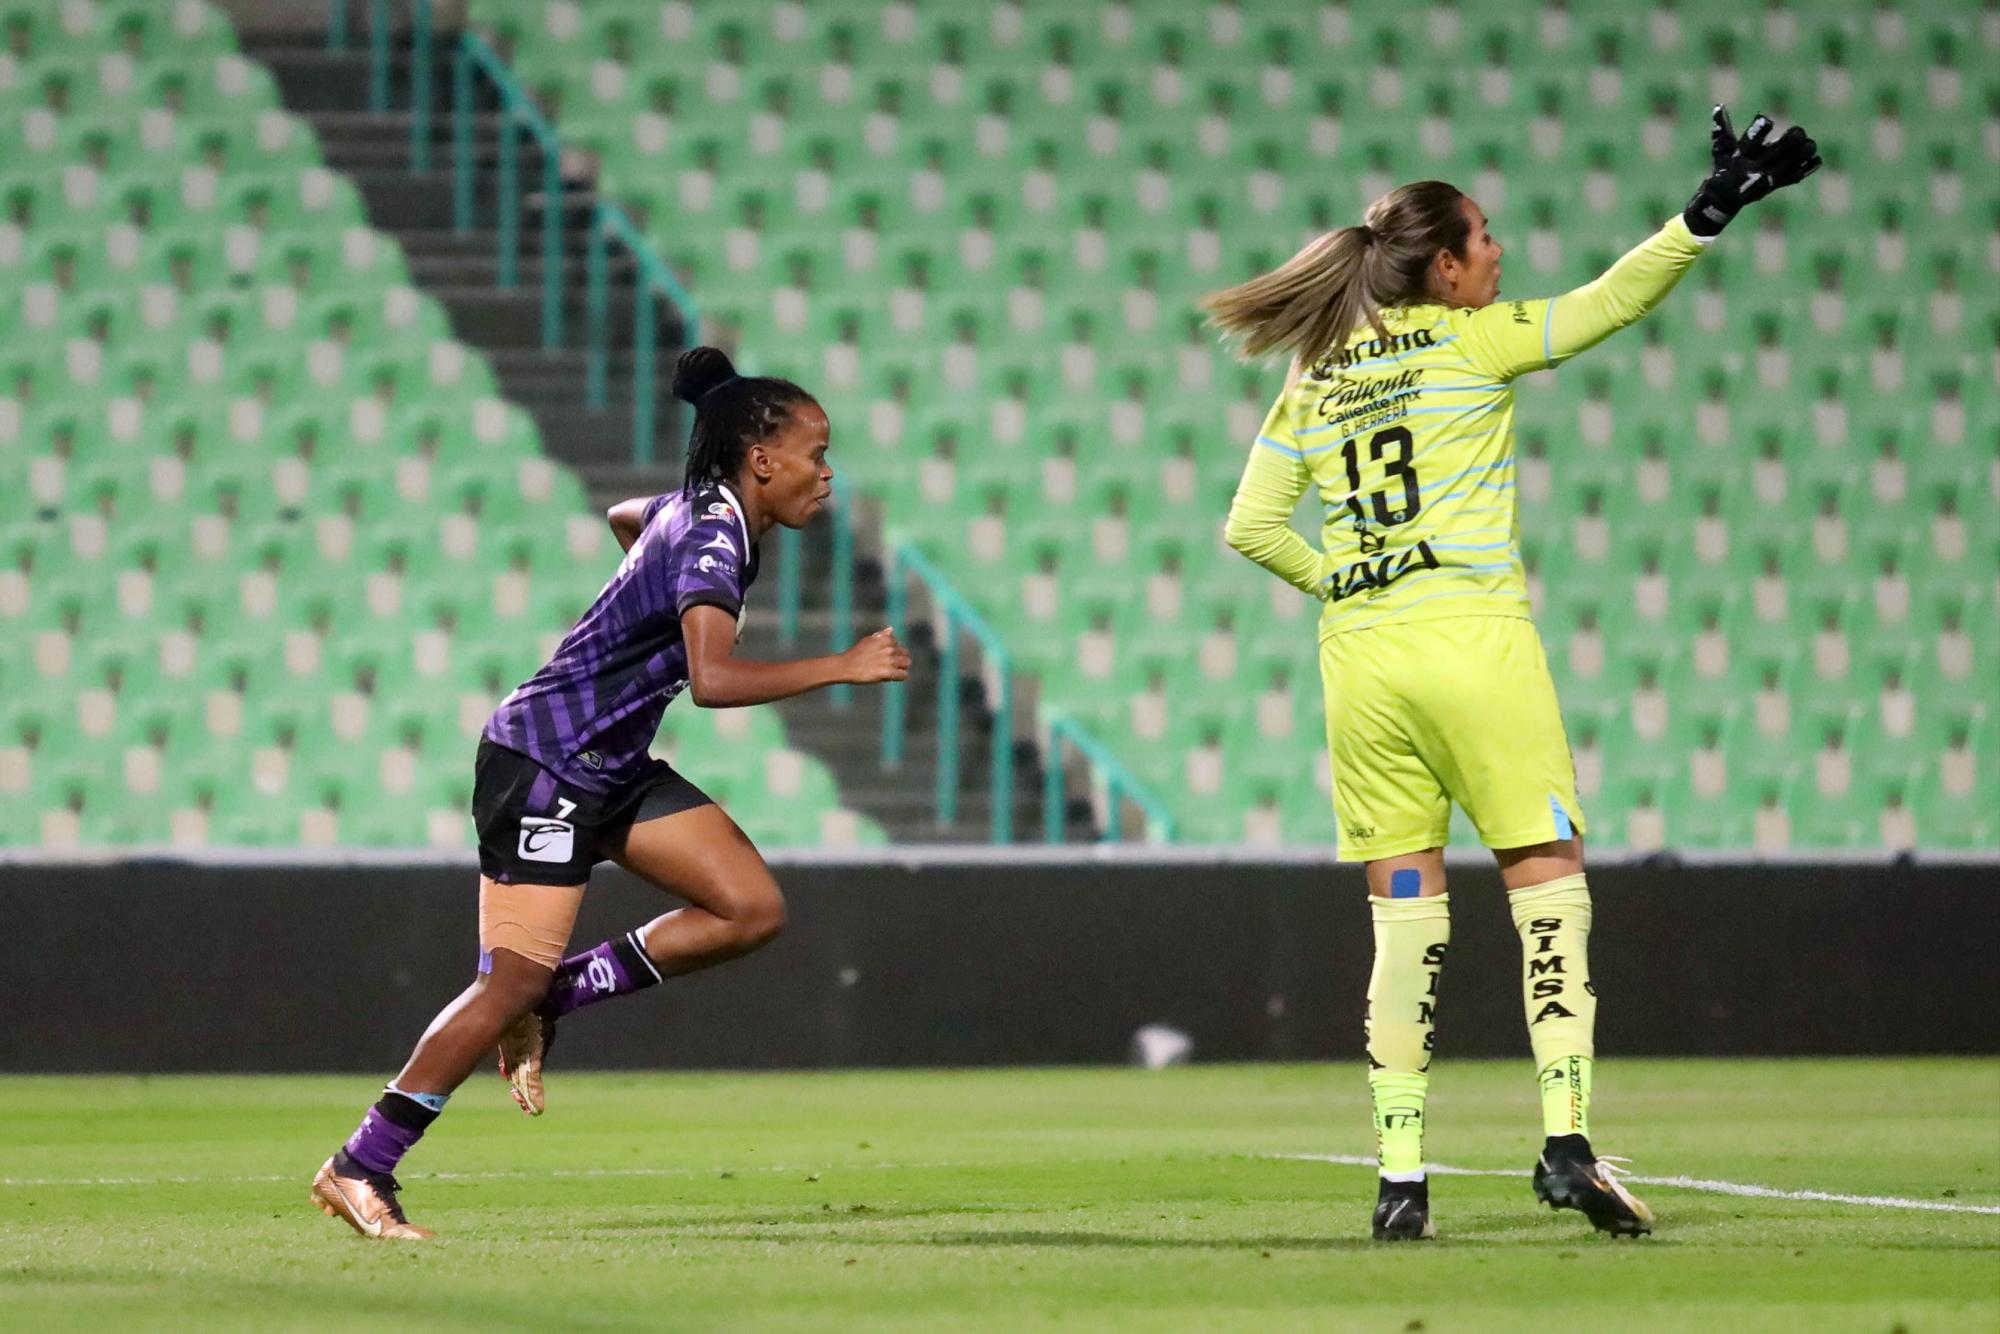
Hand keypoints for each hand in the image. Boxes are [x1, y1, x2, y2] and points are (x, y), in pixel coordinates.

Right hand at [840, 627, 909, 684]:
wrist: (846, 667)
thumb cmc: (856, 654)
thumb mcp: (868, 640)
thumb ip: (881, 635)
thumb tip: (891, 629)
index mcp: (885, 639)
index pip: (897, 643)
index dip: (892, 650)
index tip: (883, 655)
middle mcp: (889, 649)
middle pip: (905, 653)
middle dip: (899, 658)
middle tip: (889, 665)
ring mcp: (889, 661)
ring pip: (907, 663)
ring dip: (901, 667)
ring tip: (892, 671)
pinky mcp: (888, 673)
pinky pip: (903, 675)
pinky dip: (900, 676)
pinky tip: (892, 677)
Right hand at [1682, 105, 1822, 236]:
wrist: (1723, 200)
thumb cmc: (1723, 169)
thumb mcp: (1721, 150)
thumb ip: (1721, 128)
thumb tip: (1719, 105)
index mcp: (1739, 156)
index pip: (1750, 140)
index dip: (1760, 128)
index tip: (1769, 120)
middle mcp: (1753, 167)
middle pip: (1778, 151)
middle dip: (1792, 139)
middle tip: (1798, 132)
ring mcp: (1765, 178)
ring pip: (1791, 163)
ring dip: (1803, 152)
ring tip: (1809, 145)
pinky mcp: (1774, 186)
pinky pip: (1794, 177)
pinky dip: (1807, 168)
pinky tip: (1815, 159)